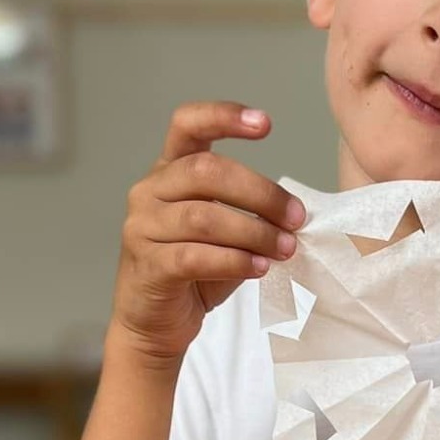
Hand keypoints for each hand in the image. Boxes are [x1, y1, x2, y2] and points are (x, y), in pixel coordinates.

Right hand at [112, 101, 306, 367]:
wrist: (156, 323)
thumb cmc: (195, 271)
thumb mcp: (226, 232)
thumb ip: (250, 213)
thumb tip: (296, 213)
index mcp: (169, 170)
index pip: (187, 125)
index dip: (224, 116)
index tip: (266, 124)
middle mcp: (150, 191)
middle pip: (207, 172)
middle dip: (260, 193)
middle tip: (296, 218)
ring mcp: (143, 227)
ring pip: (204, 217)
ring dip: (254, 232)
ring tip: (286, 248)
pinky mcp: (148, 265)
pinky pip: (195, 256)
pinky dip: (234, 260)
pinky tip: (261, 267)